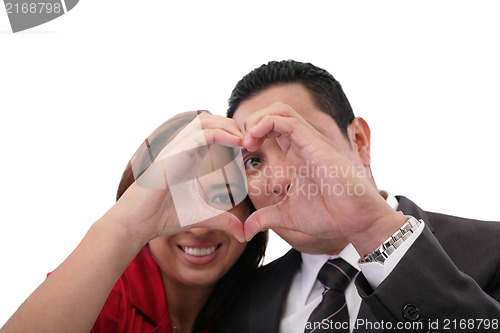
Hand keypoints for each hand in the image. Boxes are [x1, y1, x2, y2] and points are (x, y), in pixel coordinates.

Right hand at [107, 113, 246, 243]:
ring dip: (229, 125)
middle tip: (254, 140)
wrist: (139, 223)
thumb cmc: (166, 216)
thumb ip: (225, 221)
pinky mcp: (173, 154)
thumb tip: (244, 234)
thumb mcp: (205, 216)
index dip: (234, 134)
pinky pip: (200, 134)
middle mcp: (183, 148)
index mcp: (190, 156)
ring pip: (206, 121)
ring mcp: (176, 148)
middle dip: (234, 125)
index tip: (253, 148)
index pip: (214, 132)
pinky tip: (237, 142)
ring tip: (247, 139)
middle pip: (212, 120)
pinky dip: (221, 133)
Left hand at [240, 103, 403, 252]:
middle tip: (243, 144)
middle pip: (274, 112)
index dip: (252, 133)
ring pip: (281, 110)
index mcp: (297, 153)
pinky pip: (288, 121)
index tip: (242, 152)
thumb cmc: (330, 216)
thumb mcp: (287, 216)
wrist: (356, 222)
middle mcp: (303, 143)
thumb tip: (246, 230)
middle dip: (252, 121)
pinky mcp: (316, 145)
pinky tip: (255, 140)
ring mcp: (310, 142)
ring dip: (257, 120)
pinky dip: (267, 123)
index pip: (272, 127)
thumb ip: (265, 218)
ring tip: (248, 141)